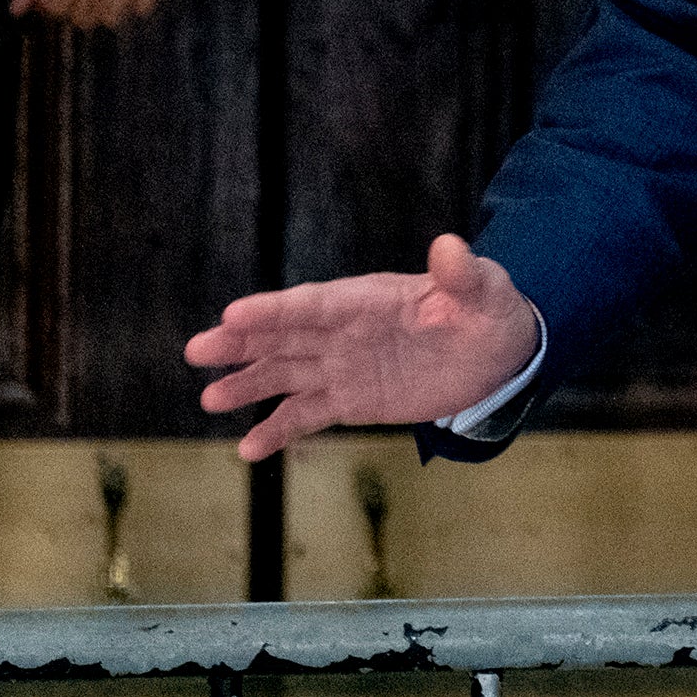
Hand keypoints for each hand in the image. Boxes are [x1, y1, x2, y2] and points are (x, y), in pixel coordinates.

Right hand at [186, 233, 543, 460]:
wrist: (498, 356)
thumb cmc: (489, 312)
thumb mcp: (485, 290)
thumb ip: (463, 274)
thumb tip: (449, 245)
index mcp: (370, 298)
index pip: (315, 303)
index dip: (276, 309)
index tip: (234, 314)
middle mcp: (347, 330)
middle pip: (285, 334)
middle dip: (242, 342)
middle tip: (198, 350)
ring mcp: (344, 365)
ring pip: (286, 374)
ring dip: (249, 386)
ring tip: (211, 399)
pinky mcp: (351, 399)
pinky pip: (307, 415)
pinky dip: (278, 431)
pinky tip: (249, 450)